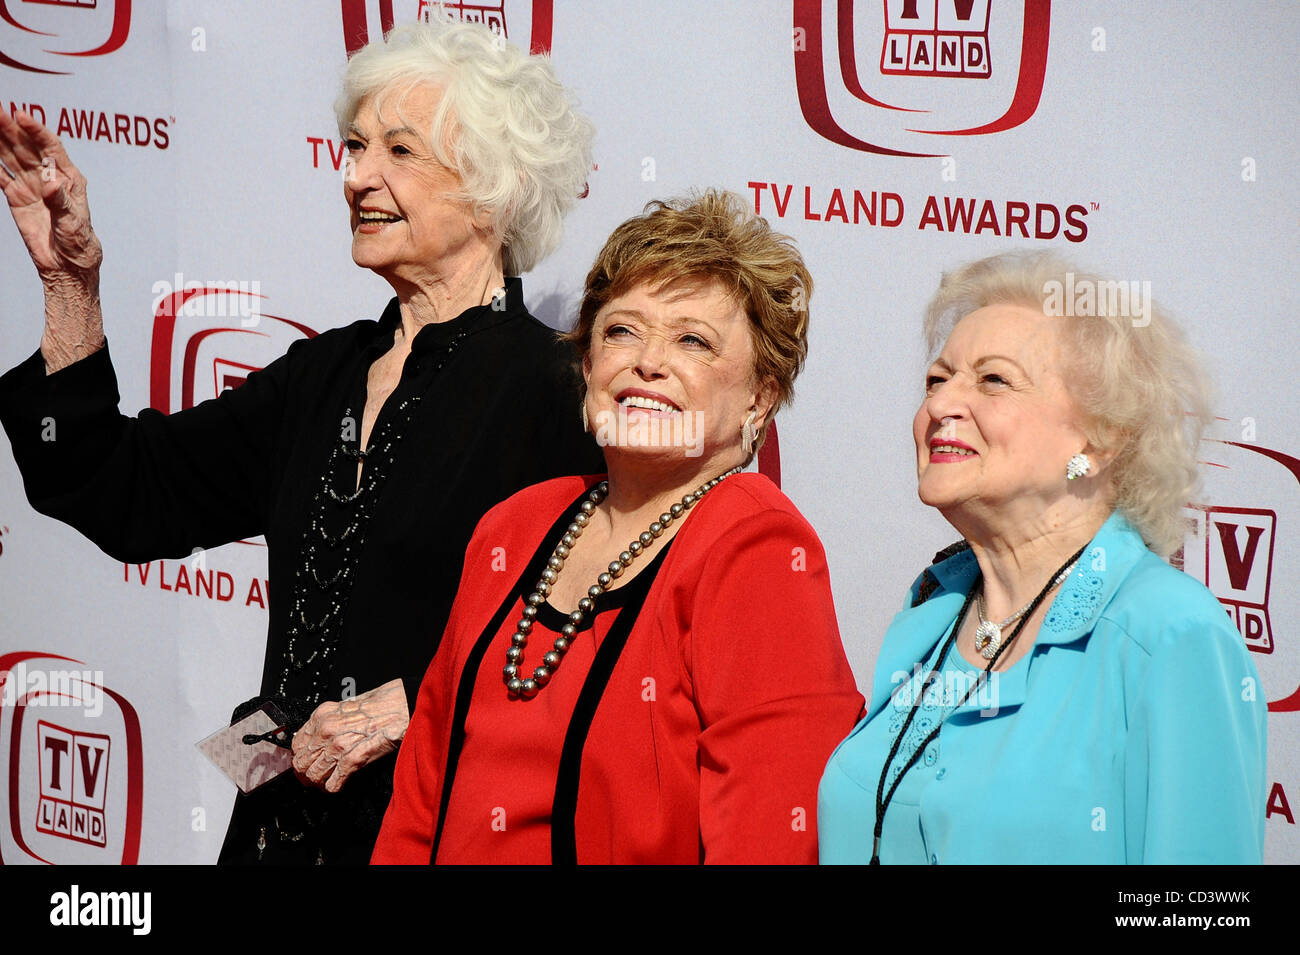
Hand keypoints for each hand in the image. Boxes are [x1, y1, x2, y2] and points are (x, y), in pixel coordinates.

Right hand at [0, 110, 101, 280]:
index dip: (36, 130)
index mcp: (69, 178)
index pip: (51, 147)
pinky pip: (1, 176)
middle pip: (27, 147)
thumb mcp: (74, 223)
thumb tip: (51, 183)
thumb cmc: (79, 243)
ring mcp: (31, 186)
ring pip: (11, 157)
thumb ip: (61, 202)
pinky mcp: (17, 197)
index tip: (21, 116)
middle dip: (11, 128)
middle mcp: (49, 177)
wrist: (67, 265)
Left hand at [291, 679, 409, 792]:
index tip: (307, 763)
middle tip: (314, 779)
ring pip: (314, 774)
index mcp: (322, 715)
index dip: (301, 757)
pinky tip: (338, 785)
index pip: (297, 745)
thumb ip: (330, 722)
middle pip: (302, 762)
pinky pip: (334, 781)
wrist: (404, 704)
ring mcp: (339, 744)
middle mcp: (327, 729)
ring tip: (326, 783)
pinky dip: (334, 786)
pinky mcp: (355, 757)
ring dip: (320, 783)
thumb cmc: (382, 703)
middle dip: (307, 774)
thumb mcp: (347, 706)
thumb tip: (318, 740)